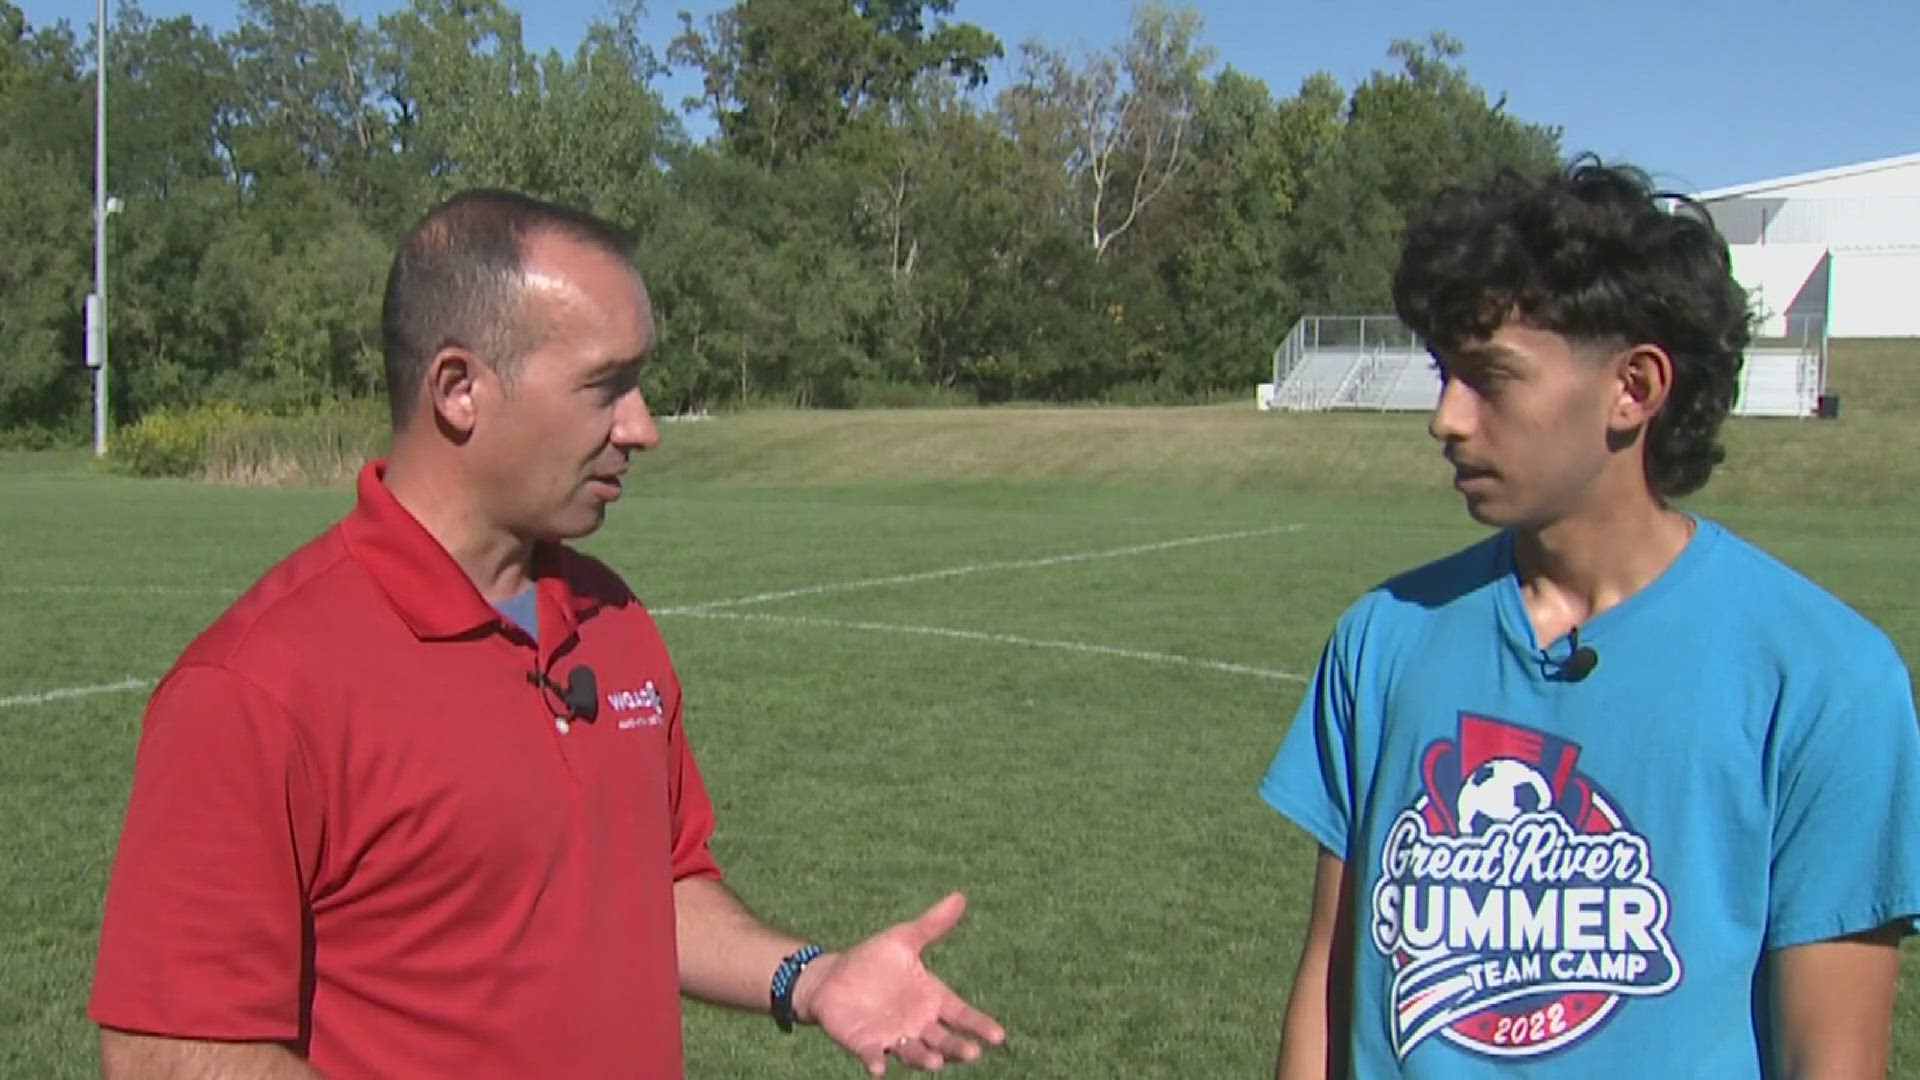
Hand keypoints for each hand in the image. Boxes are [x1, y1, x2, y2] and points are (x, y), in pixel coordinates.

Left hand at [793, 892, 1006, 1074]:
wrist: (834, 976)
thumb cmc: (873, 959)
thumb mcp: (904, 939)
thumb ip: (932, 924)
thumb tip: (960, 896)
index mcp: (932, 999)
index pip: (962, 1014)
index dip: (979, 1025)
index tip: (998, 1036)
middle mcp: (918, 1023)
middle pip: (943, 1040)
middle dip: (957, 1047)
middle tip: (971, 1052)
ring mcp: (893, 1037)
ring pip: (914, 1053)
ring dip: (925, 1059)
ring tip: (936, 1062)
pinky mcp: (866, 1045)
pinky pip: (873, 1056)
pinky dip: (876, 1063)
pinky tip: (879, 1068)